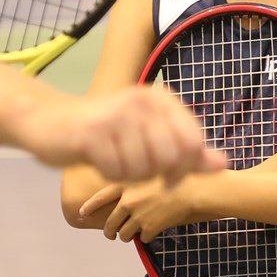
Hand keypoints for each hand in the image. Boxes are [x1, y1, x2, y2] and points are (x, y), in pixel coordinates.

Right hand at [14, 85, 224, 184]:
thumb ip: (188, 150)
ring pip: (144, 168)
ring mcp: (117, 115)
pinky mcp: (93, 134)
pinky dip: (111, 175)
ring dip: (131, 175)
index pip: (193, 142)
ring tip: (116, 160)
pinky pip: (117, 172)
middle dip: (157, 174)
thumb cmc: (107, 131)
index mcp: (160, 99)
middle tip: (138, 170)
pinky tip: (100, 160)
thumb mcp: (152, 135)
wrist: (52, 122)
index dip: (187, 169)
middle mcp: (141, 102)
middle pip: (171, 158)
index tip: (170, 177)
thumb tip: (224, 164)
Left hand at [81, 177, 195, 242]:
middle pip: (110, 222)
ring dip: (124, 237)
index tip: (81, 213)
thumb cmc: (173, 178)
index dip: (89, 207)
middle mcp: (128, 201)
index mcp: (125, 185)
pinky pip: (142, 238)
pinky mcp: (149, 228)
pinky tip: (152, 231)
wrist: (192, 190)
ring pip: (123, 234)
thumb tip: (124, 198)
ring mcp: (138, 216)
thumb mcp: (148, 174)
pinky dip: (145, 236)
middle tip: (110, 234)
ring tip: (127, 236)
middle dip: (108, 231)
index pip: (99, 197)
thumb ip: (133, 185)